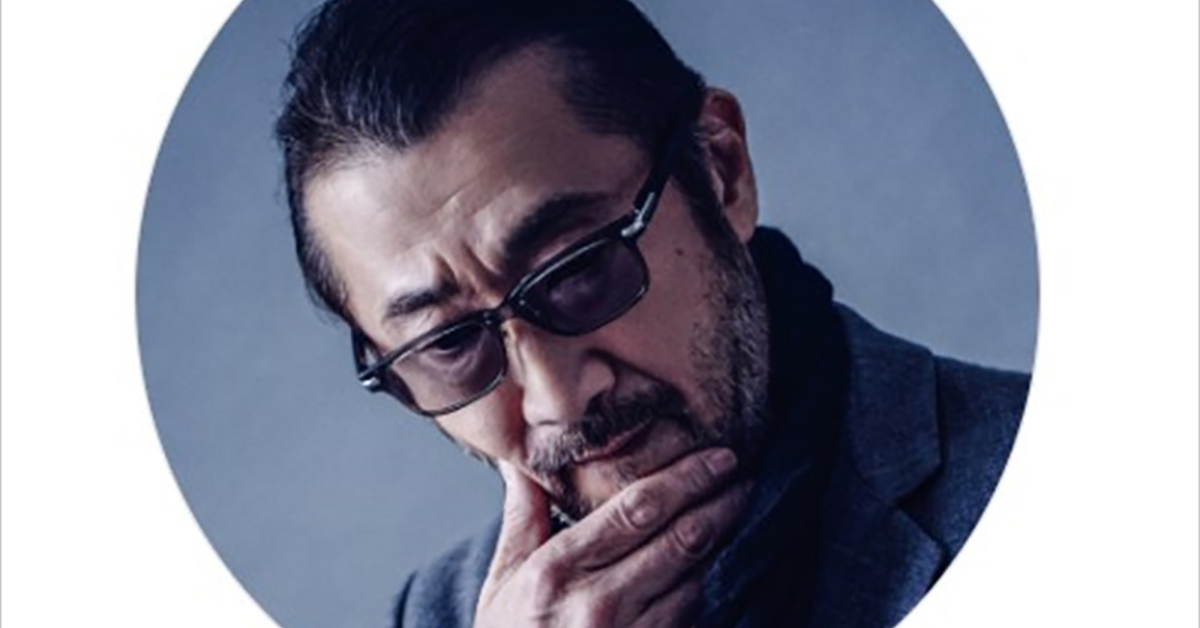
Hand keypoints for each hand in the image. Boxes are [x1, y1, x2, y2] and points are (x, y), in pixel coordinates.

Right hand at [474, 448, 751, 627]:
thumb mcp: (504, 579)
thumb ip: (523, 516)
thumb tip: (520, 461)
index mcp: (557, 569)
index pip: (635, 510)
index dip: (685, 479)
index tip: (717, 457)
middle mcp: (595, 603)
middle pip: (678, 539)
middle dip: (719, 502)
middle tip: (744, 475)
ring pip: (694, 578)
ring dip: (720, 542)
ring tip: (736, 509)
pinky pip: (690, 615)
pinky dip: (704, 584)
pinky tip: (712, 562)